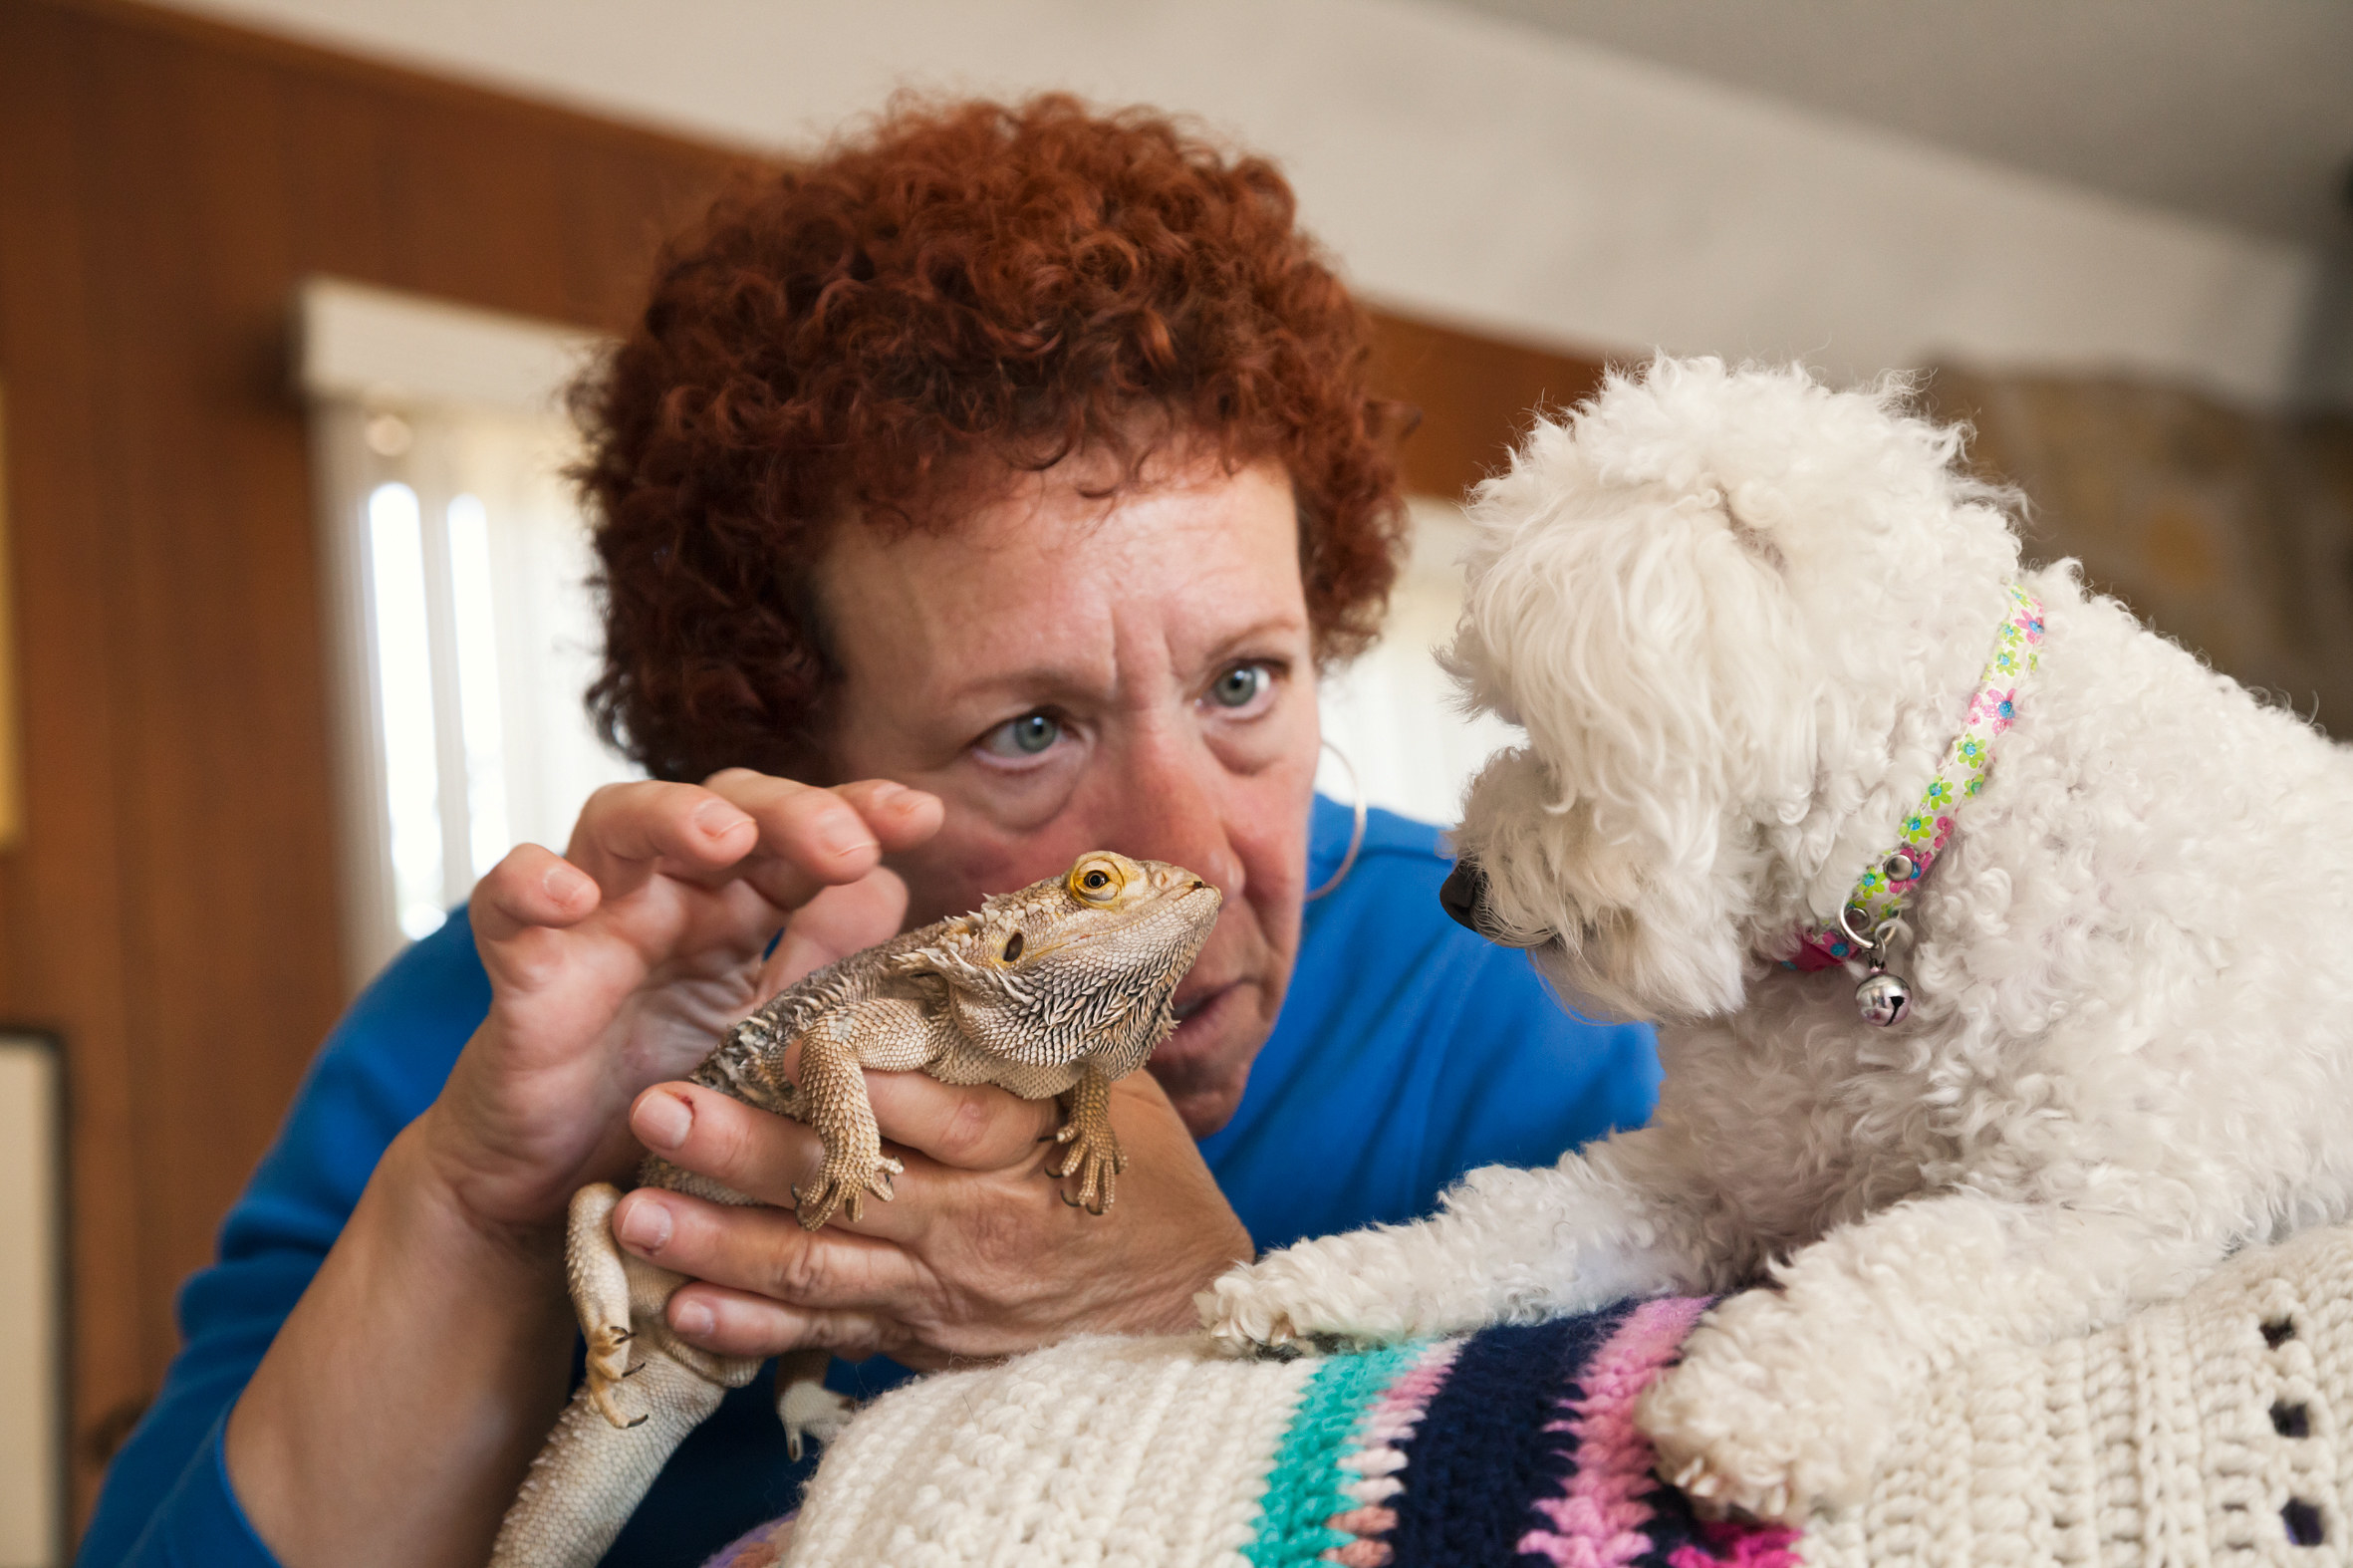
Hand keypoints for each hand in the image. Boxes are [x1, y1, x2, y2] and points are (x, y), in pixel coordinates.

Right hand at [412, 769, 942, 1241]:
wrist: (556, 1194)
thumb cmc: (664, 1105)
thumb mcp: (766, 1043)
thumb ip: (822, 969)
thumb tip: (896, 890)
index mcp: (739, 911)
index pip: (801, 838)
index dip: (858, 814)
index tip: (923, 816)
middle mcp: (668, 898)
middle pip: (724, 808)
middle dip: (790, 812)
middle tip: (848, 842)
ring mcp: (593, 924)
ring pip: (620, 823)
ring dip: (674, 817)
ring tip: (726, 837)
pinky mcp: (523, 970)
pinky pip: (507, 905)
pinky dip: (528, 883)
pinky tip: (570, 894)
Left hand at [606, 1056, 1255, 1365]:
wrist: (1179, 1316)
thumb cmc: (1146, 1182)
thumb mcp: (1110, 1092)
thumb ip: (1027, 1034)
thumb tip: (957, 947)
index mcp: (1025, 1149)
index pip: (944, 1112)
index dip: (866, 1082)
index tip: (790, 1042)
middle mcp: (977, 1227)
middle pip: (852, 1188)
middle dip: (748, 1151)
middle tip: (660, 1106)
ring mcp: (942, 1294)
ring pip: (819, 1267)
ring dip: (719, 1243)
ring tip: (636, 1211)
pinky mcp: (919, 1342)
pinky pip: (825, 1335)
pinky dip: (751, 1329)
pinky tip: (682, 1308)